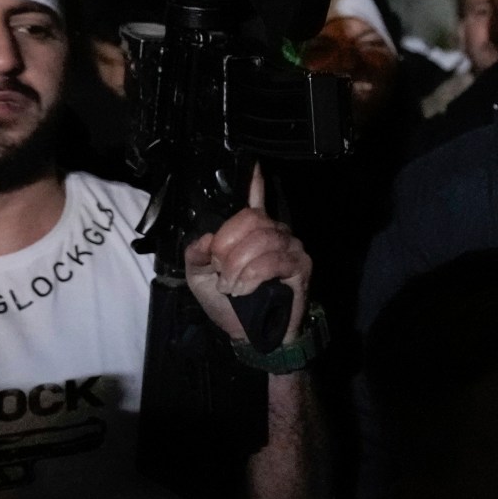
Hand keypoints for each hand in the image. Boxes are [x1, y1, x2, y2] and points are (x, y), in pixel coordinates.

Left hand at [183, 169, 311, 345]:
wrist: (251, 336)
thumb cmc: (230, 305)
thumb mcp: (201, 279)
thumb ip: (196, 255)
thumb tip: (206, 238)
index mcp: (253, 232)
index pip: (255, 199)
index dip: (254, 180)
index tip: (253, 162)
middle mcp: (276, 232)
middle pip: (251, 219)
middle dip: (228, 246)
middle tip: (222, 271)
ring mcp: (292, 247)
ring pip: (261, 240)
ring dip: (238, 266)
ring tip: (232, 286)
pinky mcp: (301, 267)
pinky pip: (272, 260)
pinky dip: (252, 276)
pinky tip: (243, 290)